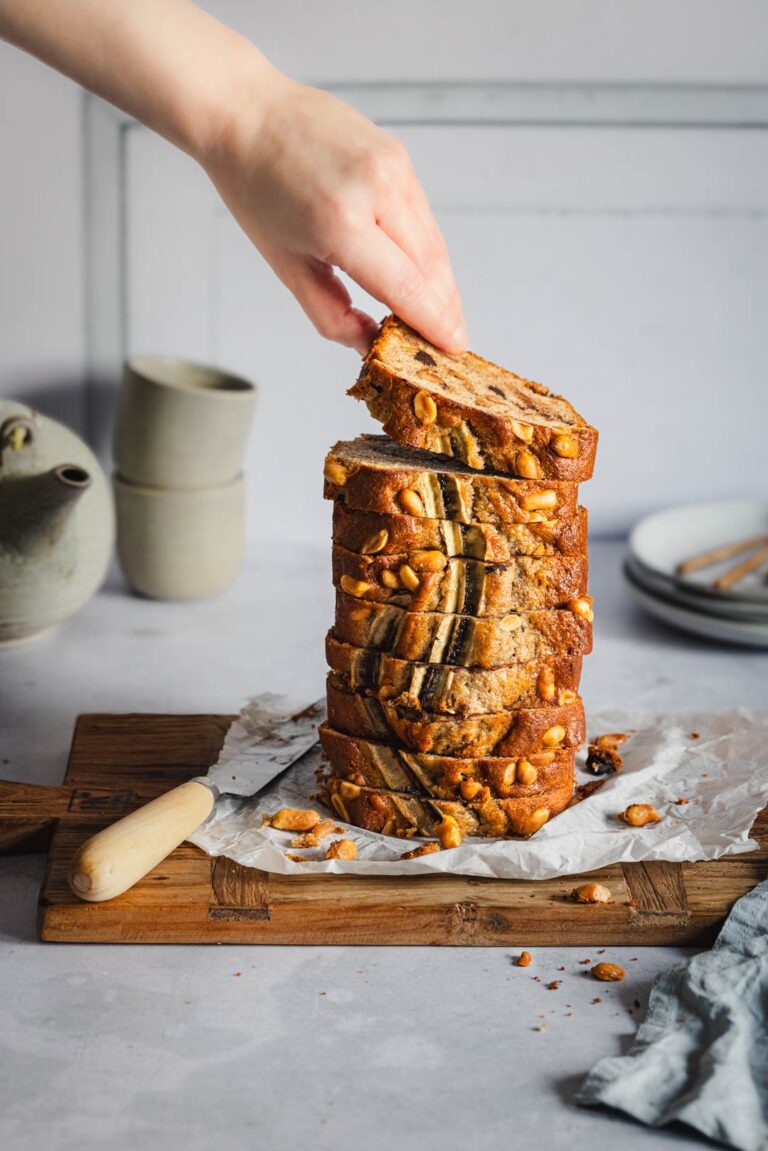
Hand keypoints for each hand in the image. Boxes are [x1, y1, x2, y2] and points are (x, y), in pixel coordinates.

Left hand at [203, 75, 466, 354]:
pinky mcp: (398, 155)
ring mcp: (393, 166)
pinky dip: (426, 250)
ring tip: (441, 316)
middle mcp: (375, 188)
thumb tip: (369, 347)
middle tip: (448, 345)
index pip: (406, 286)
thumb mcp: (287, 266)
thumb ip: (332, 315)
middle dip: (444, 310)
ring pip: (433, 243)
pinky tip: (422, 274)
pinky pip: (422, 216)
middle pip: (430, 267)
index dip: (434, 324)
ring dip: (441, 283)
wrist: (247, 114)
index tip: (453, 350)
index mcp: (340, 222)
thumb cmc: (256, 189)